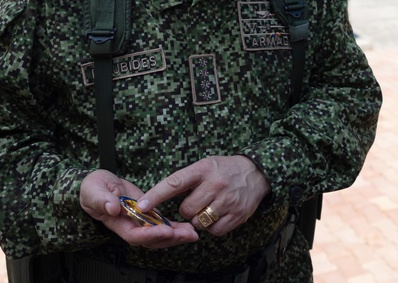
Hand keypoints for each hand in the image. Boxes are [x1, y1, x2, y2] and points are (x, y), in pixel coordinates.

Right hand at [80, 169, 198, 247]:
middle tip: (187, 234)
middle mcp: (131, 226)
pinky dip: (176, 228)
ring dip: (176, 236)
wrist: (99, 185)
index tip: (165, 231)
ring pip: (160, 235)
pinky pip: (163, 225)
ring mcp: (140, 222)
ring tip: (193, 233)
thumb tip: (113, 208)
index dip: (150, 235)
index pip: (134, 235)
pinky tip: (189, 227)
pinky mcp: (148, 215)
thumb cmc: (93, 188)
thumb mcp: (94, 190)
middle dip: (170, 239)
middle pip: (151, 240)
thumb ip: (102, 200)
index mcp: (117, 223)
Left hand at [137, 155, 269, 236]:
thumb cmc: (224, 169)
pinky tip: (219, 214)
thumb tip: (158, 198)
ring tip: (209, 206)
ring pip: (199, 222)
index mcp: (204, 169)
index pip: (175, 183)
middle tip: (198, 200)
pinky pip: (214, 231)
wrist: (257, 173)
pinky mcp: (238, 215)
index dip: (156, 195)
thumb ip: (185, 179)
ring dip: (199, 219)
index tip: (141, 206)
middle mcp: (216, 184)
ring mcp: (228, 200)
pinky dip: (213, 226)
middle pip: (186, 209)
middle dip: (188, 209)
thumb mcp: (205, 165)